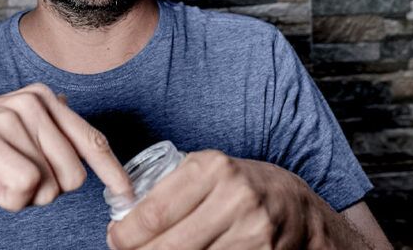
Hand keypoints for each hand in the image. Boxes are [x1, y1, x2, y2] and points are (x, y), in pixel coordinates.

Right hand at [0, 83, 132, 211]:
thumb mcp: (13, 132)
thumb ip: (48, 132)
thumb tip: (85, 134)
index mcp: (44, 99)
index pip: (92, 140)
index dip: (113, 171)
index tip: (127, 194)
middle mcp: (33, 102)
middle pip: (72, 176)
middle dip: (44, 192)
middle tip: (8, 178)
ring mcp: (11, 118)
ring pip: (48, 186)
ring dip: (19, 196)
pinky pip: (24, 186)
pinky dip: (6, 198)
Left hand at [107, 151, 332, 249]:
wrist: (298, 208)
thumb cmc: (243, 186)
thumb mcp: (211, 171)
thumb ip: (173, 186)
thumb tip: (123, 214)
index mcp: (214, 169)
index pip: (153, 212)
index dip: (124, 234)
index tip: (114, 238)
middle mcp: (234, 198)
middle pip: (167, 246)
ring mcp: (251, 232)